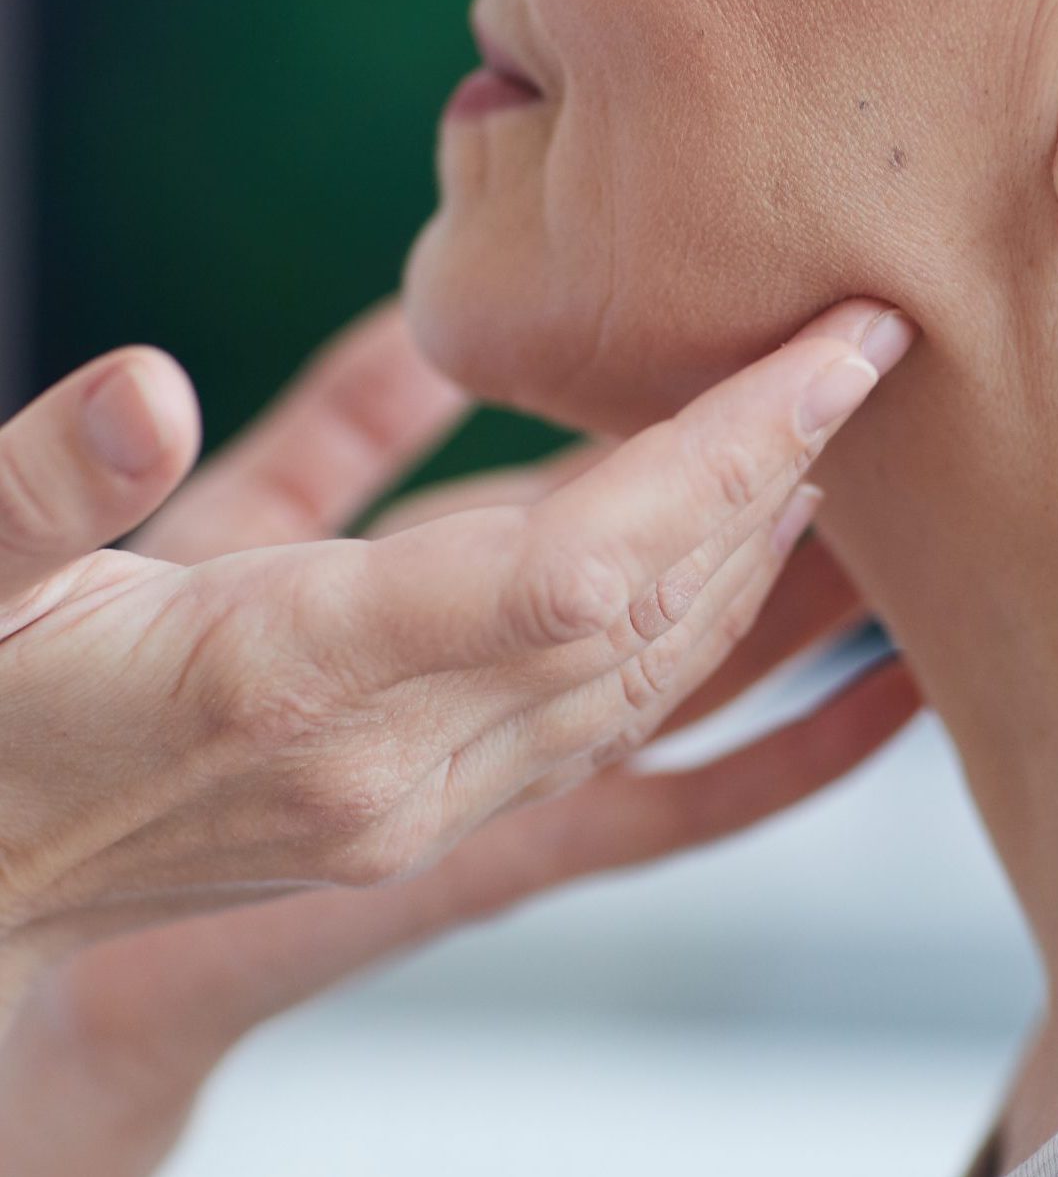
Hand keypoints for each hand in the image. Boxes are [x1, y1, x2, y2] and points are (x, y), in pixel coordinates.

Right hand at [0, 293, 917, 1008]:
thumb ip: (44, 486)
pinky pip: (614, 734)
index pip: (577, 564)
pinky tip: (765, 592)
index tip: (830, 363)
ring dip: (751, 557)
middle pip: (647, 610)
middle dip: (768, 480)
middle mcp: (388, 760)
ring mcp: (423, 804)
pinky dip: (699, 645)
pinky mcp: (433, 818)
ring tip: (822, 440)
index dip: (719, 459)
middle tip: (857, 358)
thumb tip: (138, 387)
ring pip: (647, 673)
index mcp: (288, 676)